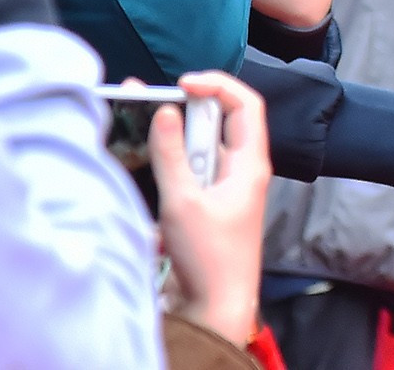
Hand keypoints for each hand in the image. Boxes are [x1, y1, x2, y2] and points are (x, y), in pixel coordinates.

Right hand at [152, 71, 271, 345]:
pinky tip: (148, 164)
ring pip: (200, 148)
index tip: (183, 83)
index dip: (217, 85)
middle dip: (186, 109)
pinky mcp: (207, 206)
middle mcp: (241, 172)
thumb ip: (170, 154)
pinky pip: (190, 172)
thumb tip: (166, 112)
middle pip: (218, 122)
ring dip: (174, 138)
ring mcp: (224, 189)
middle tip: (151, 102)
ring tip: (144, 127)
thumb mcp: (183, 202)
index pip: (245, 104)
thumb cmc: (211, 260)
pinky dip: (170, 164)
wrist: (215, 311)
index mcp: (250, 164)